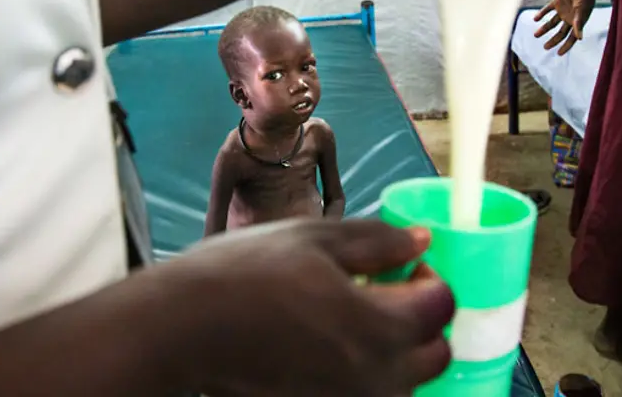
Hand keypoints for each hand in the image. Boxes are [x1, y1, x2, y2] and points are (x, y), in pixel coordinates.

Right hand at [169, 219, 453, 395]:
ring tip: (353, 321)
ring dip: (396, 353)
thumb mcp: (313, 239)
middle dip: (422, 321)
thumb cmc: (243, 274)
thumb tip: (421, 241)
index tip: (406, 267)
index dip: (431, 279)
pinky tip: (328, 347)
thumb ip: (378, 242)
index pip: (441, 307)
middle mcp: (374, 378)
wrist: (181, 329)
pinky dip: (364, 375)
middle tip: (387, 295)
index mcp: (379, 327)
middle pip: (433, 355)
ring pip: (403, 384)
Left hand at [533, 0, 597, 54]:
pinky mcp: (557, 2)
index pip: (572, 38)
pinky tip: (535, 19)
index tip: (559, 54)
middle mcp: (570, 18)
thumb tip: (579, 38)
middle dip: (553, 41)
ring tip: (535, 35)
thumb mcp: (582, 10)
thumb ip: (579, 24)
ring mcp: (563, 10)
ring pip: (552, 23)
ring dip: (544, 29)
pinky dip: (541, 14)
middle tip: (545, 47)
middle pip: (560, 33)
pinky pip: (547, 10)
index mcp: (578, 21)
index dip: (566, 46)